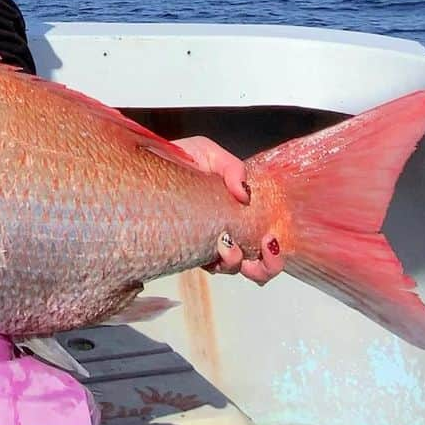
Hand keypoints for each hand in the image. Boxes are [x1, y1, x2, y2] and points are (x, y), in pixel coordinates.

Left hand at [174, 135, 282, 285]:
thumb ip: (232, 167)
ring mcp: (204, 243)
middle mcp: (225, 235)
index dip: (274, 254)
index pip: (263, 247)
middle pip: (255, 269)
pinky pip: (202, 264)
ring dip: (235, 261)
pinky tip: (214, 241)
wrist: (150, 159)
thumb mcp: (210, 154)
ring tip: (227, 241)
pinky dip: (213, 258)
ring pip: (229, 269)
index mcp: (237, 216)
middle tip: (264, 247)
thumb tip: (244, 194)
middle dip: (267, 266)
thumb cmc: (183, 158)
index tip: (272, 239)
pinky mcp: (183, 246)